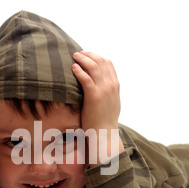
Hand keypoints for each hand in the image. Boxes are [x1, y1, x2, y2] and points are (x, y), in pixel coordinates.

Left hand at [72, 52, 123, 166]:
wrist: (105, 134)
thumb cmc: (104, 121)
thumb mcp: (111, 103)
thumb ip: (108, 92)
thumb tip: (100, 86)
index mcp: (115, 86)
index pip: (108, 63)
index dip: (97, 56)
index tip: (87, 55)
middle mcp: (111, 85)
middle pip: (101, 61)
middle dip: (89, 54)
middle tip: (78, 53)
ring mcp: (104, 90)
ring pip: (93, 67)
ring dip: (83, 59)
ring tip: (74, 57)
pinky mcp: (94, 96)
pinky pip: (86, 78)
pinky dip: (79, 71)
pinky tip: (73, 68)